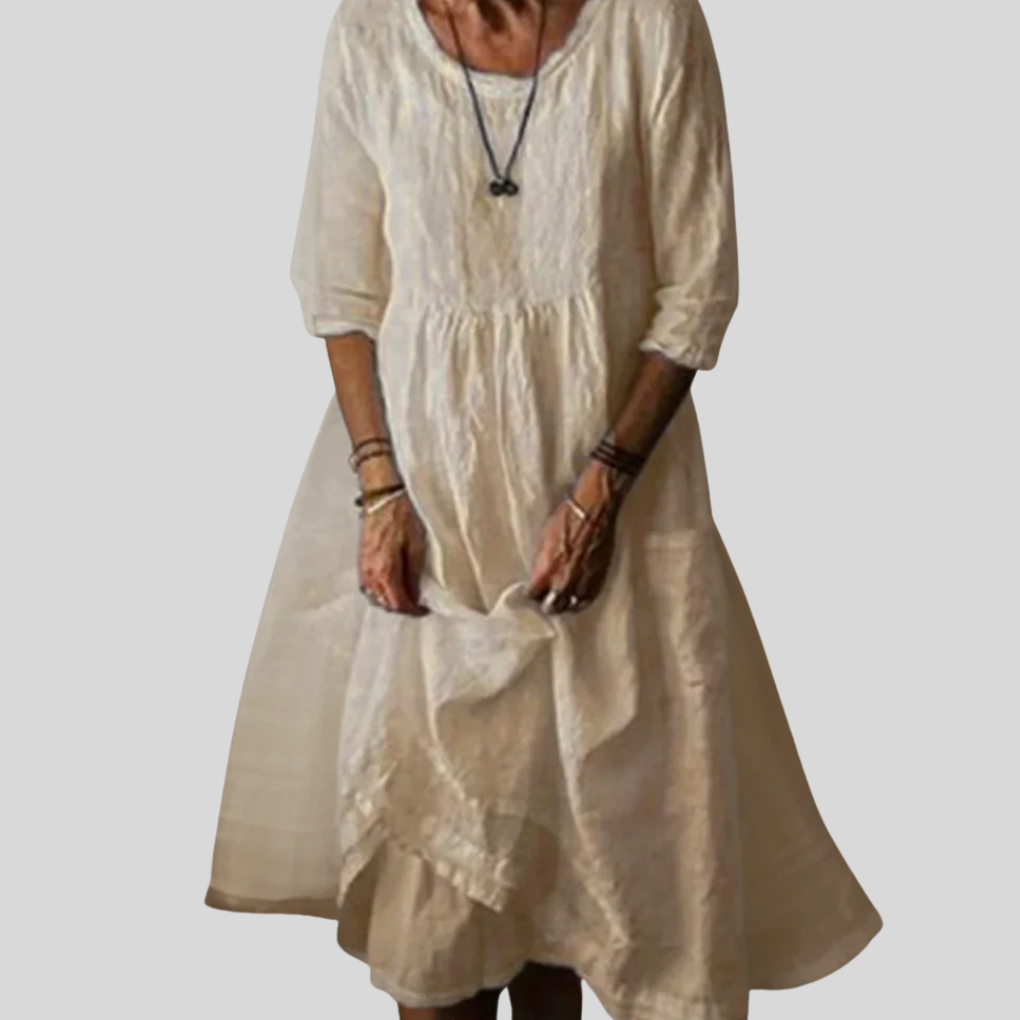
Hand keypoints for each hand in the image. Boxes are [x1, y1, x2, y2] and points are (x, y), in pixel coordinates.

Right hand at [358, 492, 429, 615]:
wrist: (382, 497)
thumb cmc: (401, 516)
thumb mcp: (416, 546)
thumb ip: (413, 575)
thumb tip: (415, 596)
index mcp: (385, 571)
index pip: (398, 603)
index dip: (413, 611)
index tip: (425, 610)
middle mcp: (370, 574)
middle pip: (385, 604)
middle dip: (401, 608)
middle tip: (417, 605)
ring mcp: (363, 568)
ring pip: (374, 597)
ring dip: (389, 602)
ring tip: (405, 597)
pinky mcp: (361, 561)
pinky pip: (368, 587)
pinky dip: (379, 593)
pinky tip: (390, 587)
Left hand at [526, 467, 622, 614]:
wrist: (593, 513)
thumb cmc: (566, 520)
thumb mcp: (544, 541)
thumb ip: (541, 564)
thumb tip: (538, 575)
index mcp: (545, 571)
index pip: (532, 595)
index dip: (531, 595)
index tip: (532, 593)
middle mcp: (562, 582)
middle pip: (550, 607)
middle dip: (546, 604)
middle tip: (545, 600)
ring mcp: (581, 584)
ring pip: (569, 607)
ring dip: (563, 605)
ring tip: (561, 601)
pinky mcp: (597, 582)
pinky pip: (586, 601)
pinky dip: (580, 602)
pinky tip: (576, 599)